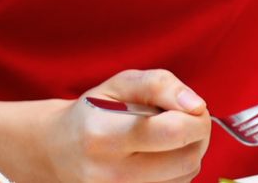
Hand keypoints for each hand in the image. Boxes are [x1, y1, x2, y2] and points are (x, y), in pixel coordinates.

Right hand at [42, 69, 211, 182]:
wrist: (59, 150)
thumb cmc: (95, 111)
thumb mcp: (121, 84)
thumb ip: (161, 85)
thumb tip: (196, 105)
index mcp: (104, 135)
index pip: (173, 132)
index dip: (196, 118)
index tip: (193, 108)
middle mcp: (110, 173)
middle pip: (187, 160)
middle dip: (199, 136)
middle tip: (187, 121)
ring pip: (186, 177)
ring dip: (189, 154)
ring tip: (169, 138)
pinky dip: (178, 171)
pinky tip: (160, 157)